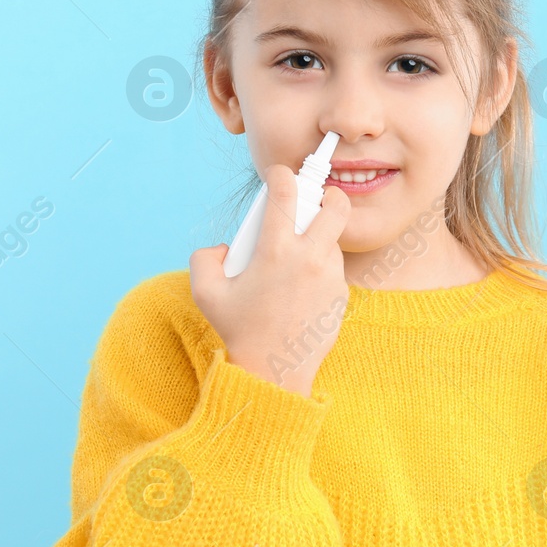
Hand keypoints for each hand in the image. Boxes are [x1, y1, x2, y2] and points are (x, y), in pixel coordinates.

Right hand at [190, 164, 351, 397]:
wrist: (273, 372)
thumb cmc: (239, 330)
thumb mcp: (205, 292)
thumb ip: (205, 257)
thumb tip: (224, 246)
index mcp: (276, 249)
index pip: (287, 191)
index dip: (283, 175)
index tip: (280, 176)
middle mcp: (309, 258)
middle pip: (336, 206)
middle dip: (329, 195)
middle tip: (317, 201)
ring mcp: (330, 276)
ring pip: (334, 240)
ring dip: (320, 239)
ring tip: (295, 259)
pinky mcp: (341, 295)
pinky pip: (334, 270)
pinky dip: (321, 269)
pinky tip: (301, 288)